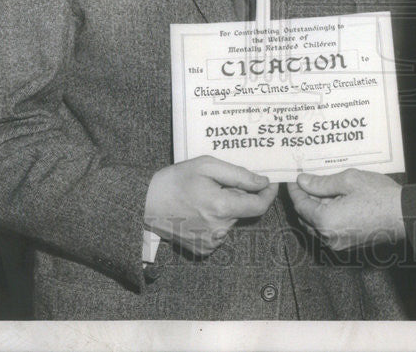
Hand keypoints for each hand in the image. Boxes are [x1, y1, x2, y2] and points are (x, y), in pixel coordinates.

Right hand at [144, 155, 277, 255]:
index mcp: (222, 207)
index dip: (268, 194)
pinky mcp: (203, 249)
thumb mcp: (207, 166)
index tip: (270, 183)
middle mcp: (219, 229)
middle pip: (243, 210)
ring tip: (203, 196)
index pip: (259, 206)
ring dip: (225, 208)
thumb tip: (262, 182)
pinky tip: (198, 211)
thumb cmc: (176, 180)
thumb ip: (239, 175)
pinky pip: (220, 232)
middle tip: (217, 183)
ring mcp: (211, 242)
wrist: (145, 203)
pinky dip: (215, 220)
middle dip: (238, 195)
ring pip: (231, 220)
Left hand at [286, 169, 403, 251]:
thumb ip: (321, 182)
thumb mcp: (348, 181)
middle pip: (306, 217)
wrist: (404, 214)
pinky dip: (327, 217)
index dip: (295, 190)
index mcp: (325, 221)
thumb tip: (303, 181)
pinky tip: (335, 201)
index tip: (294, 178)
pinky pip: (329, 231)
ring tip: (323, 189)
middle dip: (305, 199)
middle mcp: (328, 237)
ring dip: (316, 208)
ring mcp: (339, 244)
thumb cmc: (379, 196)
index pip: (300, 205)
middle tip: (307, 180)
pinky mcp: (348, 245)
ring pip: (317, 225)